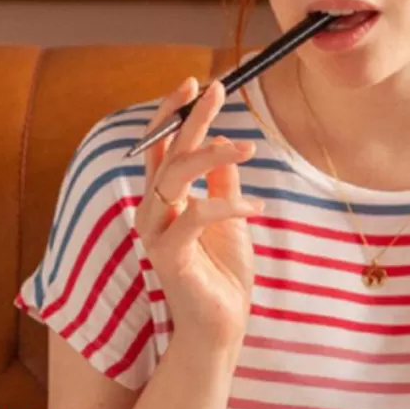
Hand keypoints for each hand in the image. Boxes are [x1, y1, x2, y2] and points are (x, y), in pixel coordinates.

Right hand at [134, 77, 261, 348]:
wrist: (222, 325)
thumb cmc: (223, 272)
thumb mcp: (230, 215)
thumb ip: (221, 182)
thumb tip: (222, 142)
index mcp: (165, 200)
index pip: (161, 146)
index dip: (173, 113)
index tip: (197, 83)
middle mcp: (153, 213)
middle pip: (165, 153)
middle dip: (189, 118)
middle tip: (216, 89)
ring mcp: (156, 235)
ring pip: (173, 178)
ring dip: (210, 155)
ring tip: (248, 147)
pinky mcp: (168, 257)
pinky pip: (195, 216)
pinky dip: (228, 206)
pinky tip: (256, 207)